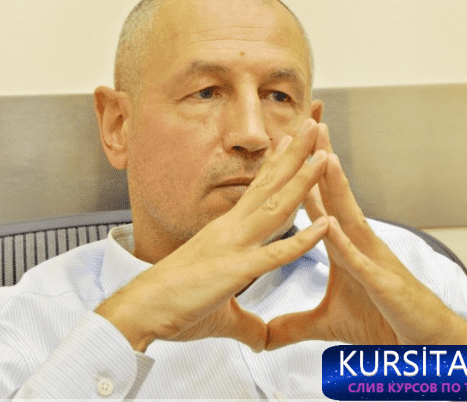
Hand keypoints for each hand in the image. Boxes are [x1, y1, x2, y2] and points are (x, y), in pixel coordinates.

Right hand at [96, 119, 330, 352]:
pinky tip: (325, 224)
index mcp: (227, 232)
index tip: (293, 144)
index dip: (279, 167)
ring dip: (302, 180)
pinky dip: (302, 239)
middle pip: (270, 185)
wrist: (141, 311)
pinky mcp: (235, 270)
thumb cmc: (175, 306)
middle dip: (294, 155)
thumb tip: (264, 340)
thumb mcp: (223, 315)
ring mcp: (234, 246)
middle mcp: (232, 230)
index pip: (258, 191)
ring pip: (276, 207)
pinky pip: (275, 253)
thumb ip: (248, 324)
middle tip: (311, 126)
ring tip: (323, 154)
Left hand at [266, 124, 466, 347]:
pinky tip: (330, 224)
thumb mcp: (327, 324)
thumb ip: (295, 324)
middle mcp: (358, 245)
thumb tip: (266, 333)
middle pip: (335, 197)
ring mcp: (372, 261)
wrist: (422, 347)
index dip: (301, 176)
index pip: (318, 204)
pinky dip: (346, 244)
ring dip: (338, 188)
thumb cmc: (380, 324)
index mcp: (343, 247)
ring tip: (325, 155)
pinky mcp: (382, 285)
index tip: (286, 147)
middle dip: (321, 161)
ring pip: (351, 218)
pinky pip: (361, 262)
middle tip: (308, 125)